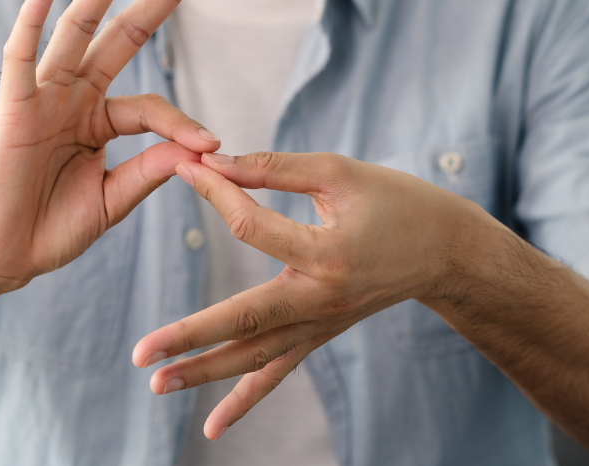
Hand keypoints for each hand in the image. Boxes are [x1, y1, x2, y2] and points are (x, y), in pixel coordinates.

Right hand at [0, 0, 215, 290]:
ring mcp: (44, 97)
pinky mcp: (12, 108)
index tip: (213, 147)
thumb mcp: (114, 198)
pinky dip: (31, 19)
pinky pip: (20, 57)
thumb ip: (151, 169)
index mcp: (99, 120)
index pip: (151, 106)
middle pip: (122, 34)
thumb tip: (200, 148)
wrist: (1, 257)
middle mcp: (74, 97)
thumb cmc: (51, 229)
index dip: (184, 123)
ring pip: (78, 29)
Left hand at [131, 151, 491, 438]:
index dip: (216, 193)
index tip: (186, 169)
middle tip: (142, 354)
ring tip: (156, 385)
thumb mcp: (339, 173)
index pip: (252, 226)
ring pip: (255, 357)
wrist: (447, 251)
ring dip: (204, 374)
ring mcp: (320, 325)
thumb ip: (274, 168)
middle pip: (243, 320)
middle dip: (189, 337)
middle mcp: (322, 299)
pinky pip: (277, 372)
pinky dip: (244, 401)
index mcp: (327, 252)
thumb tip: (214, 161)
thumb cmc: (396, 202)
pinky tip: (211, 427)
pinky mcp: (319, 335)